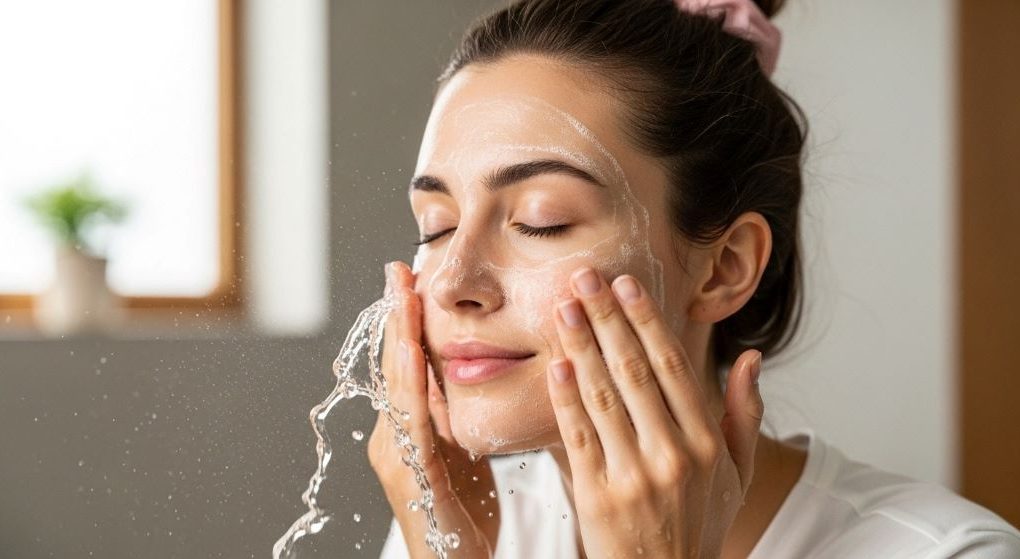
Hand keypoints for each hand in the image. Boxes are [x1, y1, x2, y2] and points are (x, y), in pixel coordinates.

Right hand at [367, 261, 498, 557]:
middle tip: (399, 269)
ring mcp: (396, 455)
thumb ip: (455, 417)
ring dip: (401, 337)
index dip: (406, 320)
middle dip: (397, 315)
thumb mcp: (463, 454)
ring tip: (403, 295)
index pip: (405, 364)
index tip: (411, 278)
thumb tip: (464, 374)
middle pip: (394, 365)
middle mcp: (392, 437)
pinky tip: (416, 355)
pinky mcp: (411, 475)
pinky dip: (414, 386)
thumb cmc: (464, 516)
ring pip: (398, 385)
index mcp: (407, 429)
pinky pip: (413, 422)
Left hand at [547, 267, 763, 558]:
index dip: (647, 321)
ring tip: (564, 309)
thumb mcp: (738, 473)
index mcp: (707, 442)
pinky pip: (579, 436)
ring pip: (604, 397)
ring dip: (581, 347)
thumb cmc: (700, 522)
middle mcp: (674, 454)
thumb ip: (744, 414)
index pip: (673, 366)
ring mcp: (635, 475)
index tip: (627, 285)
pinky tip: (557, 365)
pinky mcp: (598, 496)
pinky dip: (567, 398)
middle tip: (585, 278)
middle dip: (607, 319)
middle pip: (634, 371)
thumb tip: (751, 357)